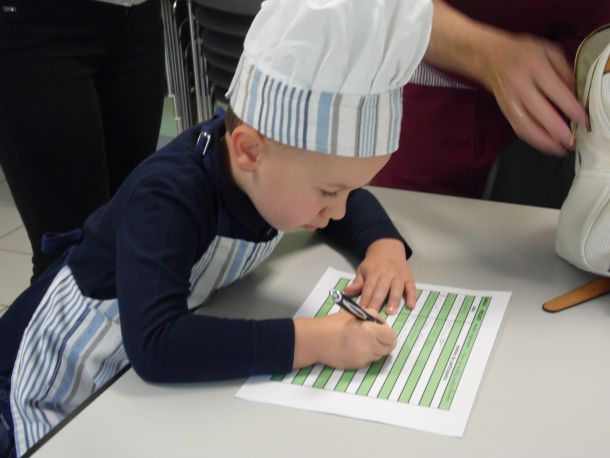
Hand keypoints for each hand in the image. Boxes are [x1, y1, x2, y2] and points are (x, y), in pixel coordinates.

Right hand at [293, 311, 396, 369]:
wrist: (317, 340)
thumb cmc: (333, 324)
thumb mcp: (355, 312)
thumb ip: (372, 316)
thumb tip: (381, 323)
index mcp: (371, 331)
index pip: (392, 337)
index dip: (388, 332)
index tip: (381, 329)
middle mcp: (370, 347)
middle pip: (388, 348)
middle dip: (384, 341)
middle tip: (375, 335)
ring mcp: (364, 358)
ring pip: (379, 355)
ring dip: (375, 348)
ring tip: (362, 340)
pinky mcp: (357, 366)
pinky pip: (368, 360)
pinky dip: (366, 354)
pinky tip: (354, 347)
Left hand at [343, 238, 415, 313]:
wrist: (388, 248)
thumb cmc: (374, 263)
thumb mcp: (362, 270)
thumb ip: (357, 283)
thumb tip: (346, 292)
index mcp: (374, 273)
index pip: (369, 288)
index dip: (365, 299)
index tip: (362, 310)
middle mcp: (387, 275)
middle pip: (381, 289)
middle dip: (377, 302)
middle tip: (375, 314)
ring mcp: (399, 276)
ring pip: (397, 288)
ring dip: (394, 300)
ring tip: (391, 312)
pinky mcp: (408, 277)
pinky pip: (411, 287)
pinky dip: (412, 296)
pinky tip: (411, 306)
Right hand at [426, 1, 587, 154]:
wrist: (489, 57)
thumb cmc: (523, 52)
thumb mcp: (548, 50)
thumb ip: (564, 70)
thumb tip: (575, 95)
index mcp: (534, 67)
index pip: (555, 92)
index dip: (571, 109)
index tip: (584, 121)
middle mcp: (520, 86)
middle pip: (540, 114)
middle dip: (558, 131)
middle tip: (573, 142)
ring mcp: (510, 101)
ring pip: (526, 127)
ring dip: (544, 142)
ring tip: (561, 150)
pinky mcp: (505, 111)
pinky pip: (519, 130)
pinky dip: (533, 141)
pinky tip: (546, 146)